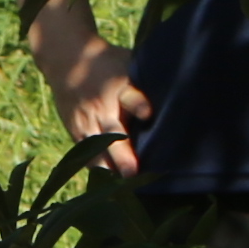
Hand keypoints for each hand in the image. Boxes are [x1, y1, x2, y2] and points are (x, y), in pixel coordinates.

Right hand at [45, 49, 153, 179]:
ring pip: (96, 150)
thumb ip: (146, 81)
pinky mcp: (75, 131)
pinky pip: (86, 154)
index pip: (129, 96)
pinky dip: (98, 167)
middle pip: (111, 133)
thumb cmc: (108, 63)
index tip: (148, 114)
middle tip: (132, 172)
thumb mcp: (128, 63)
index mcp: (117, 86)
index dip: (139, 105)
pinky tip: (111, 183)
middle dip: (122, 154)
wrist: (66, 60)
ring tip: (124, 187)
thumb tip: (182, 92)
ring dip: (109, 167)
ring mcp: (85, 121)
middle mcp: (100, 107)